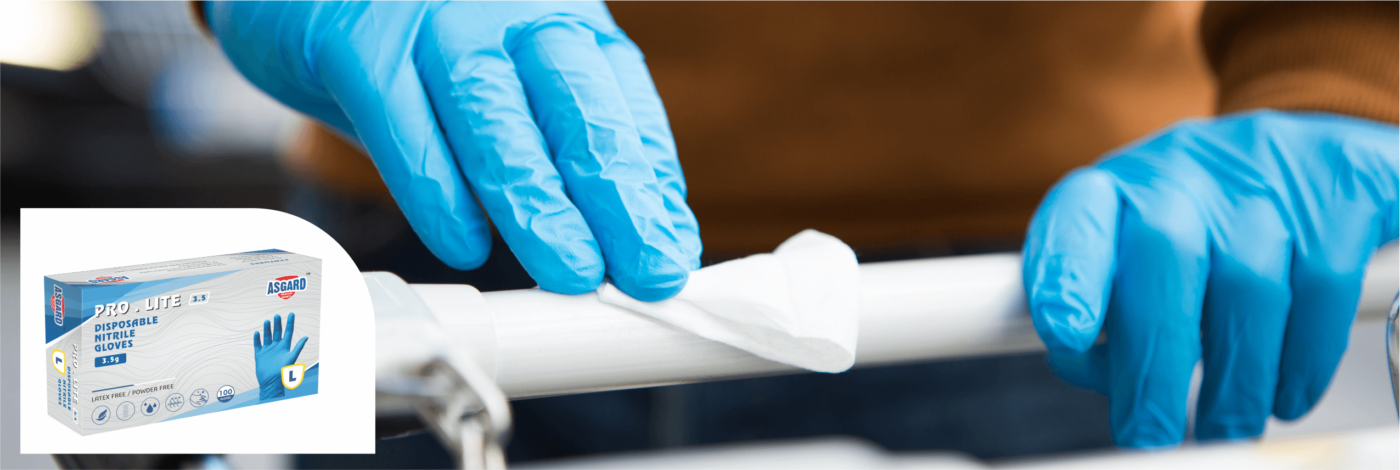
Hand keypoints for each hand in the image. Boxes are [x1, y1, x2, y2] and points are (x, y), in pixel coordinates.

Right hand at [207, 1, 700, 299]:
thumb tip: (625, 236)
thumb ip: (553, 150)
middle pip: (575, 108)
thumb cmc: (414, 49)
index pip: (623, 105)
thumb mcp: (501, 84)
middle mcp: (508, 11)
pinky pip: (403, 126)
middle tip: (646, 270)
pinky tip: (464, 244)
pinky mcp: (358, 41)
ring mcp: (435, 22)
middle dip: (617, 199)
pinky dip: (436, 193)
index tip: (671, 252)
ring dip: (538, 206)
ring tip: (572, 272)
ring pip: (496, 121)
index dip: (651, 185)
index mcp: (559, 20)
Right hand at [254, 313, 308, 399]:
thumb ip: (298, 347)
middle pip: (277, 333)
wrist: (271, 382)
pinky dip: (257, 339)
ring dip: (267, 329)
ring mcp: (267, 350)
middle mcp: (276, 347)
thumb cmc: (283, 371)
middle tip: (277, 316)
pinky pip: (257, 345)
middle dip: (277, 324)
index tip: (291, 314)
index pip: (288, 332)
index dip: (290, 323)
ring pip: (267, 337)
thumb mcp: (292, 357)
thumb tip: (307, 337)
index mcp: (285, 347)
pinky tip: (257, 333)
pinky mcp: (259, 355)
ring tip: (267, 321)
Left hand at [1022, 110, 1397, 446]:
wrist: (1298, 163)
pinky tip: (1284, 394)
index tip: (1066, 334)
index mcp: (1115, 190)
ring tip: (1225, 425)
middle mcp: (1182, 170)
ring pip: (1248, 285)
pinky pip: (1322, 286)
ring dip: (1234, 378)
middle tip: (1147, 430)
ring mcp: (1263, 174)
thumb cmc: (1193, 230)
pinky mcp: (1339, 186)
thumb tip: (1102, 371)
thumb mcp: (1128, 260)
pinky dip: (1303, 358)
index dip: (1069, 274)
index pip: (1077, 217)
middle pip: (1164, 257)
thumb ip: (1103, 312)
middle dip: (1153, 362)